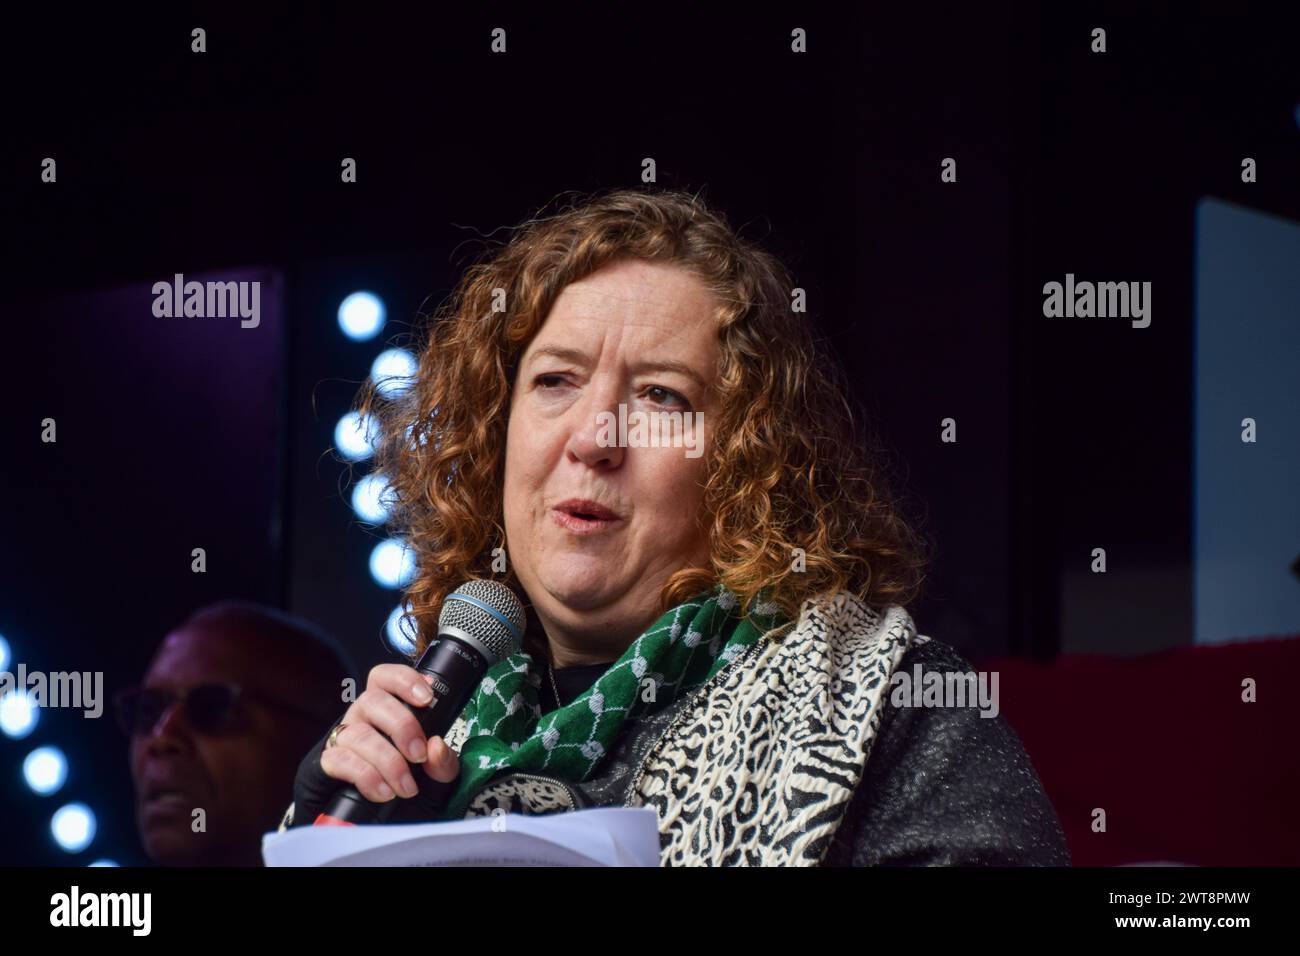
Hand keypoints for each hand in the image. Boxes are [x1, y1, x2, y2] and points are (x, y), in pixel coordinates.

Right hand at [319, 664, 460, 802]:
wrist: (384, 824)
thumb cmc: (409, 789)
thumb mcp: (438, 780)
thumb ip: (444, 764)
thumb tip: (436, 746)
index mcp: (388, 710)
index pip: (386, 678)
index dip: (404, 680)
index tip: (427, 698)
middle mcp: (362, 718)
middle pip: (373, 700)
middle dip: (401, 726)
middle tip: (419, 755)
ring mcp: (344, 739)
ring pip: (359, 734)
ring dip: (387, 760)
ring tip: (407, 787)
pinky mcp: (328, 763)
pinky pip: (340, 760)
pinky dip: (366, 776)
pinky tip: (384, 792)